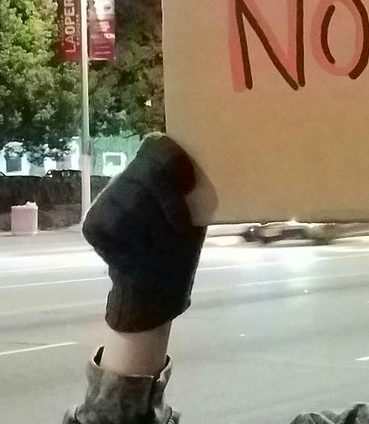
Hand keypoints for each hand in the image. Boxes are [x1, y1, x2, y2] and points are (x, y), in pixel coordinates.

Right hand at [83, 134, 205, 332]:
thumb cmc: (183, 238)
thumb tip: (220, 171)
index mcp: (156, 166)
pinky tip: (141, 254)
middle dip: (169, 208)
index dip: (174, 160)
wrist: (159, 278)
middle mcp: (127, 175)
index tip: (190, 186)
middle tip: (181, 231)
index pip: (157, 145)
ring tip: (163, 248)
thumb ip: (197, 191)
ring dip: (153, 232)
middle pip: (146, 178)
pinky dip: (133, 246)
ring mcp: (106, 198)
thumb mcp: (197, 212)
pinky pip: (113, 229)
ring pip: (130, 206)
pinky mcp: (92, 222)